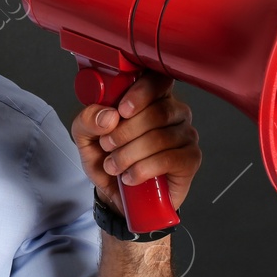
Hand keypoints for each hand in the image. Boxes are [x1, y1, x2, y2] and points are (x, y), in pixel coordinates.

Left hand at [69, 71, 201, 211]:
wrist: (118, 196)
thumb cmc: (108, 160)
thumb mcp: (86, 138)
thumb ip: (87, 120)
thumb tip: (108, 115)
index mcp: (151, 98)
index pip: (157, 80)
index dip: (141, 93)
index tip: (121, 111)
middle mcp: (173, 112)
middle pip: (157, 112)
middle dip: (124, 132)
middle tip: (108, 146)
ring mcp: (185, 135)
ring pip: (160, 138)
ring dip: (129, 155)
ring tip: (114, 165)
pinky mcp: (190, 159)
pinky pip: (169, 159)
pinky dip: (143, 170)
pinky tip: (131, 177)